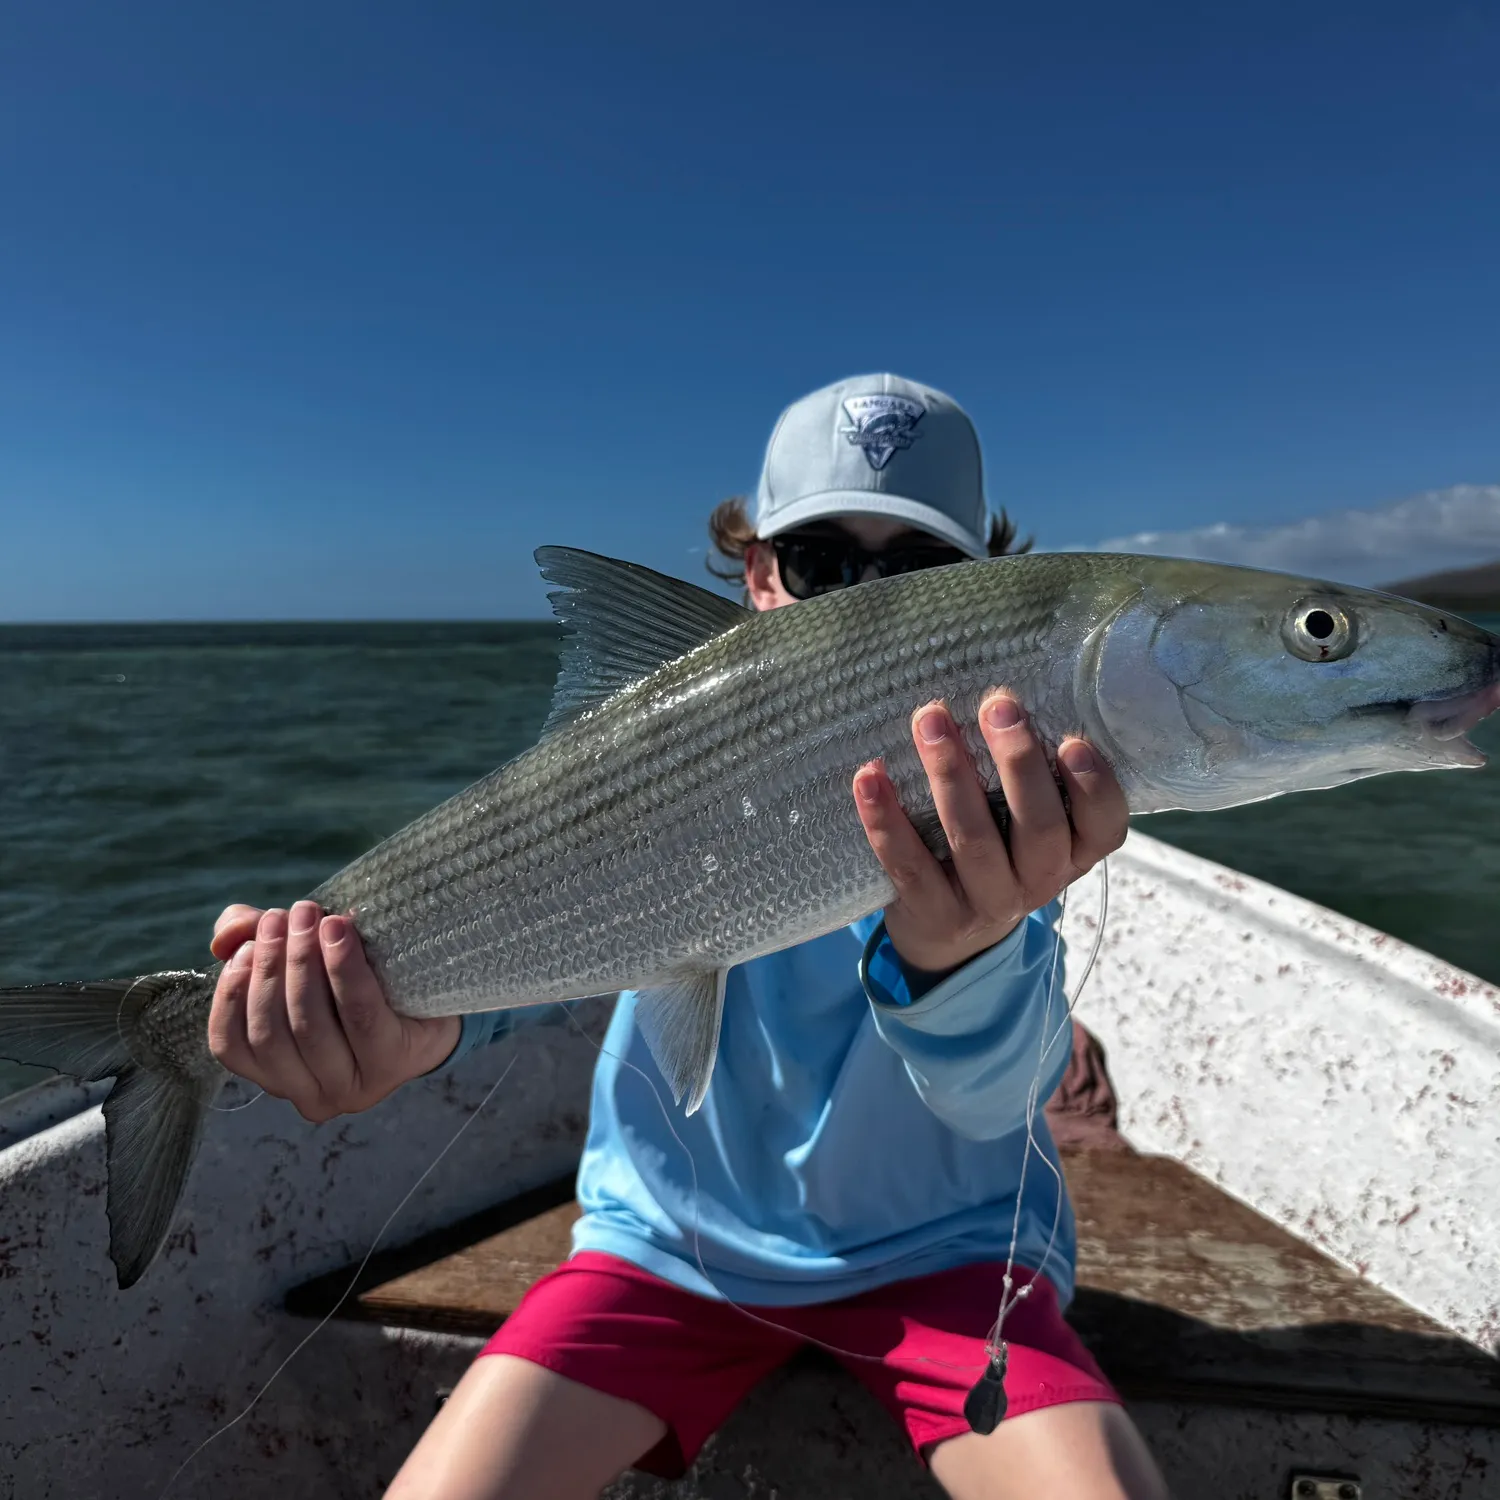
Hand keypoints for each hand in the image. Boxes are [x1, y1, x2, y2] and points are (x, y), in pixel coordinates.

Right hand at [206, 901, 461, 1122]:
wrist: (434, 999)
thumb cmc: (355, 982)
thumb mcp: (299, 960)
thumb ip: (251, 943)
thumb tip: (225, 940)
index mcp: (277, 1077)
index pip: (231, 1045)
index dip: (231, 994)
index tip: (245, 945)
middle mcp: (310, 1096)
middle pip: (271, 1032)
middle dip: (272, 967)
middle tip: (283, 916)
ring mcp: (353, 1087)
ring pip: (309, 1026)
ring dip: (303, 962)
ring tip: (309, 915)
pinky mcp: (391, 1063)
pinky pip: (359, 1013)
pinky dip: (343, 968)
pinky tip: (339, 930)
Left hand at [852, 693, 1127, 975]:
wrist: (951, 936)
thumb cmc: (998, 851)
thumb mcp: (1028, 824)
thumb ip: (1032, 777)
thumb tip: (1004, 696)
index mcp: (1074, 852)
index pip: (1105, 827)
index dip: (1094, 786)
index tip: (1071, 741)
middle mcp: (1040, 881)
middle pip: (1039, 827)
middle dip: (1018, 763)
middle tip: (997, 706)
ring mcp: (987, 903)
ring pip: (972, 841)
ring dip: (950, 774)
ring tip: (930, 720)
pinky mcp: (934, 913)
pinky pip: (908, 866)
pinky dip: (886, 819)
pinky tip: (869, 776)